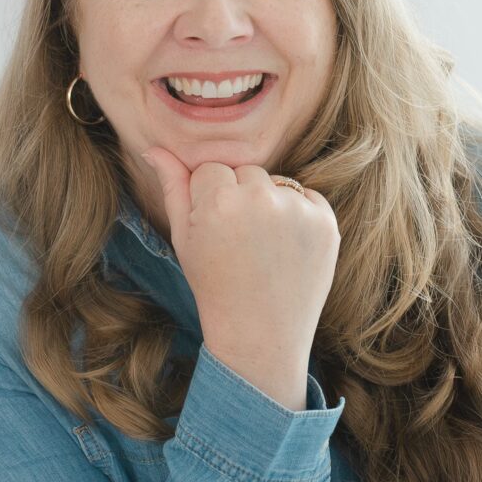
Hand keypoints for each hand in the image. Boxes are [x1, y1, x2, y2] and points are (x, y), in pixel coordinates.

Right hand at [140, 147, 339, 410]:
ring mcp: (298, 210)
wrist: (260, 334)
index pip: (211, 169)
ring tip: (263, 247)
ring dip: (270, 204)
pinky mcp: (326, 222)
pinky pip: (306, 198)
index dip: (209, 200)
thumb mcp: (184, 239)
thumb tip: (154, 148)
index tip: (215, 232)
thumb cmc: (214, 286)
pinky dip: (299, 216)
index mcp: (218, 201)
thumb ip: (173, 187)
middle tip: (238, 242)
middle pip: (246, 171)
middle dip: (240, 197)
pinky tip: (286, 249)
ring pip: (276, 182)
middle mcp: (260, 199)